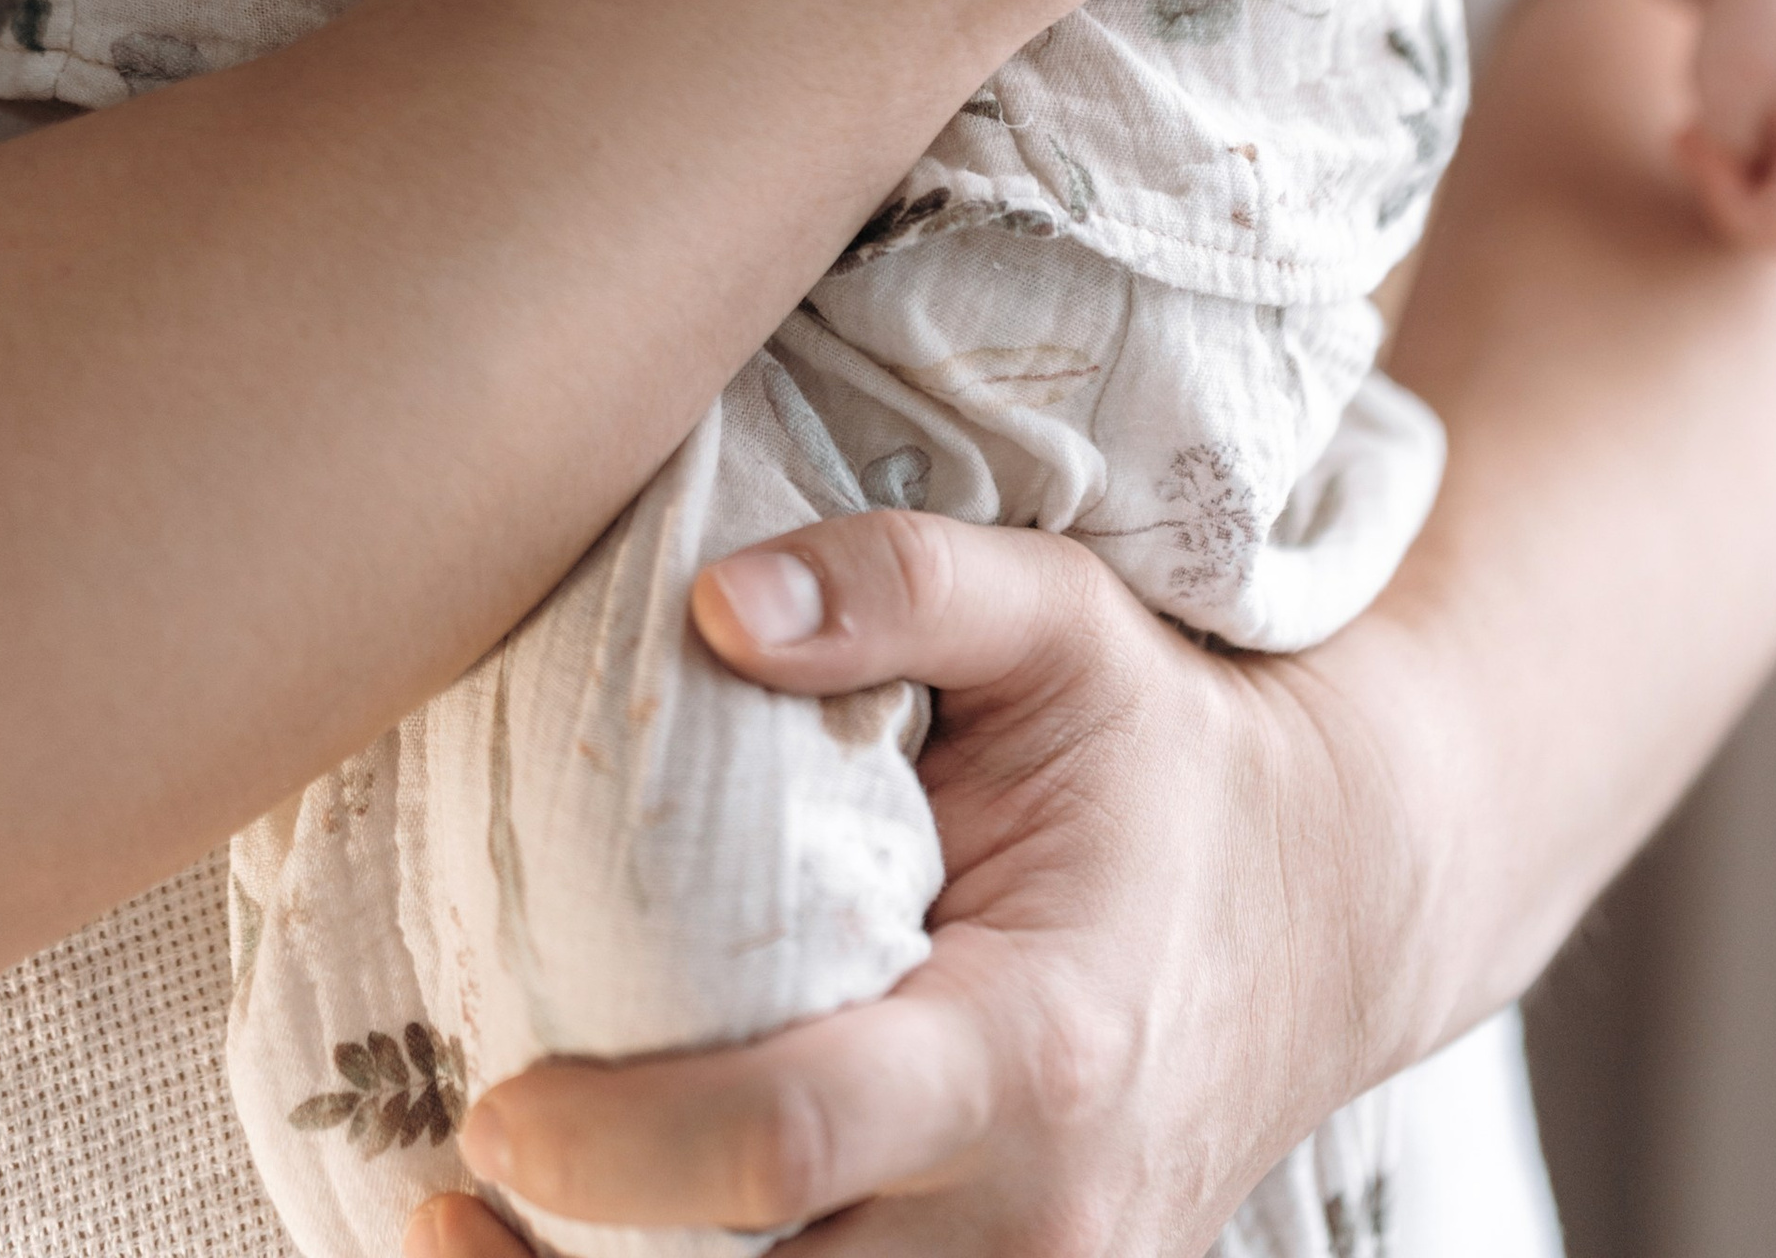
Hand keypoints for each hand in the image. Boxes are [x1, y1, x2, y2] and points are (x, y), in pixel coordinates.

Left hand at [421, 513, 1416, 1257]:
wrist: (1337, 900)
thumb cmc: (1171, 749)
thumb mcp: (1060, 618)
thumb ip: (896, 585)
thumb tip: (711, 601)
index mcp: (1037, 1048)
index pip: (790, 1144)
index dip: (616, 1150)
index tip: (492, 1101)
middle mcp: (1045, 1223)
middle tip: (438, 1190)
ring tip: (481, 1235)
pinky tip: (606, 1244)